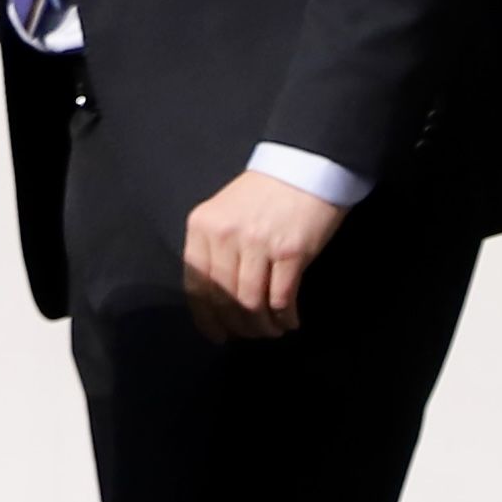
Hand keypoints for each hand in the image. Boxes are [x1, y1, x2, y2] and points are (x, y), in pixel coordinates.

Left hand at [179, 166, 345, 342]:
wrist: (305, 166)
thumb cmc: (265, 193)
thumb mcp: (225, 213)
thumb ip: (215, 249)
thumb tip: (216, 301)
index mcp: (202, 226)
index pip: (196, 285)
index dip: (206, 318)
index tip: (217, 335)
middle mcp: (225, 236)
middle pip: (224, 299)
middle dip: (238, 326)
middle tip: (250, 334)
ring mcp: (257, 244)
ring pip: (251, 304)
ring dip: (262, 326)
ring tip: (272, 330)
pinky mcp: (289, 252)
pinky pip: (280, 299)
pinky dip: (284, 317)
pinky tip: (289, 320)